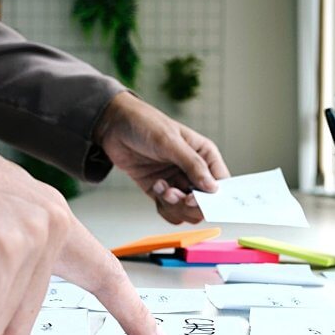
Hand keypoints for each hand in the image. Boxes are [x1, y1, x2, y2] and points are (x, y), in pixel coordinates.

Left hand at [95, 92, 229, 223]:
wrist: (113, 125)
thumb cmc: (145, 123)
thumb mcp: (170, 141)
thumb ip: (192, 165)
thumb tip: (213, 188)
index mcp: (205, 155)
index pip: (221, 184)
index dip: (213, 197)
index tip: (195, 198)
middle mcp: (194, 171)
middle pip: (205, 203)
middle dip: (190, 204)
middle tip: (175, 194)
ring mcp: (177, 181)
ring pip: (187, 211)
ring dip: (174, 205)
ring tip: (162, 188)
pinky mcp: (160, 190)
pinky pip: (169, 210)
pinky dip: (163, 207)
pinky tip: (155, 186)